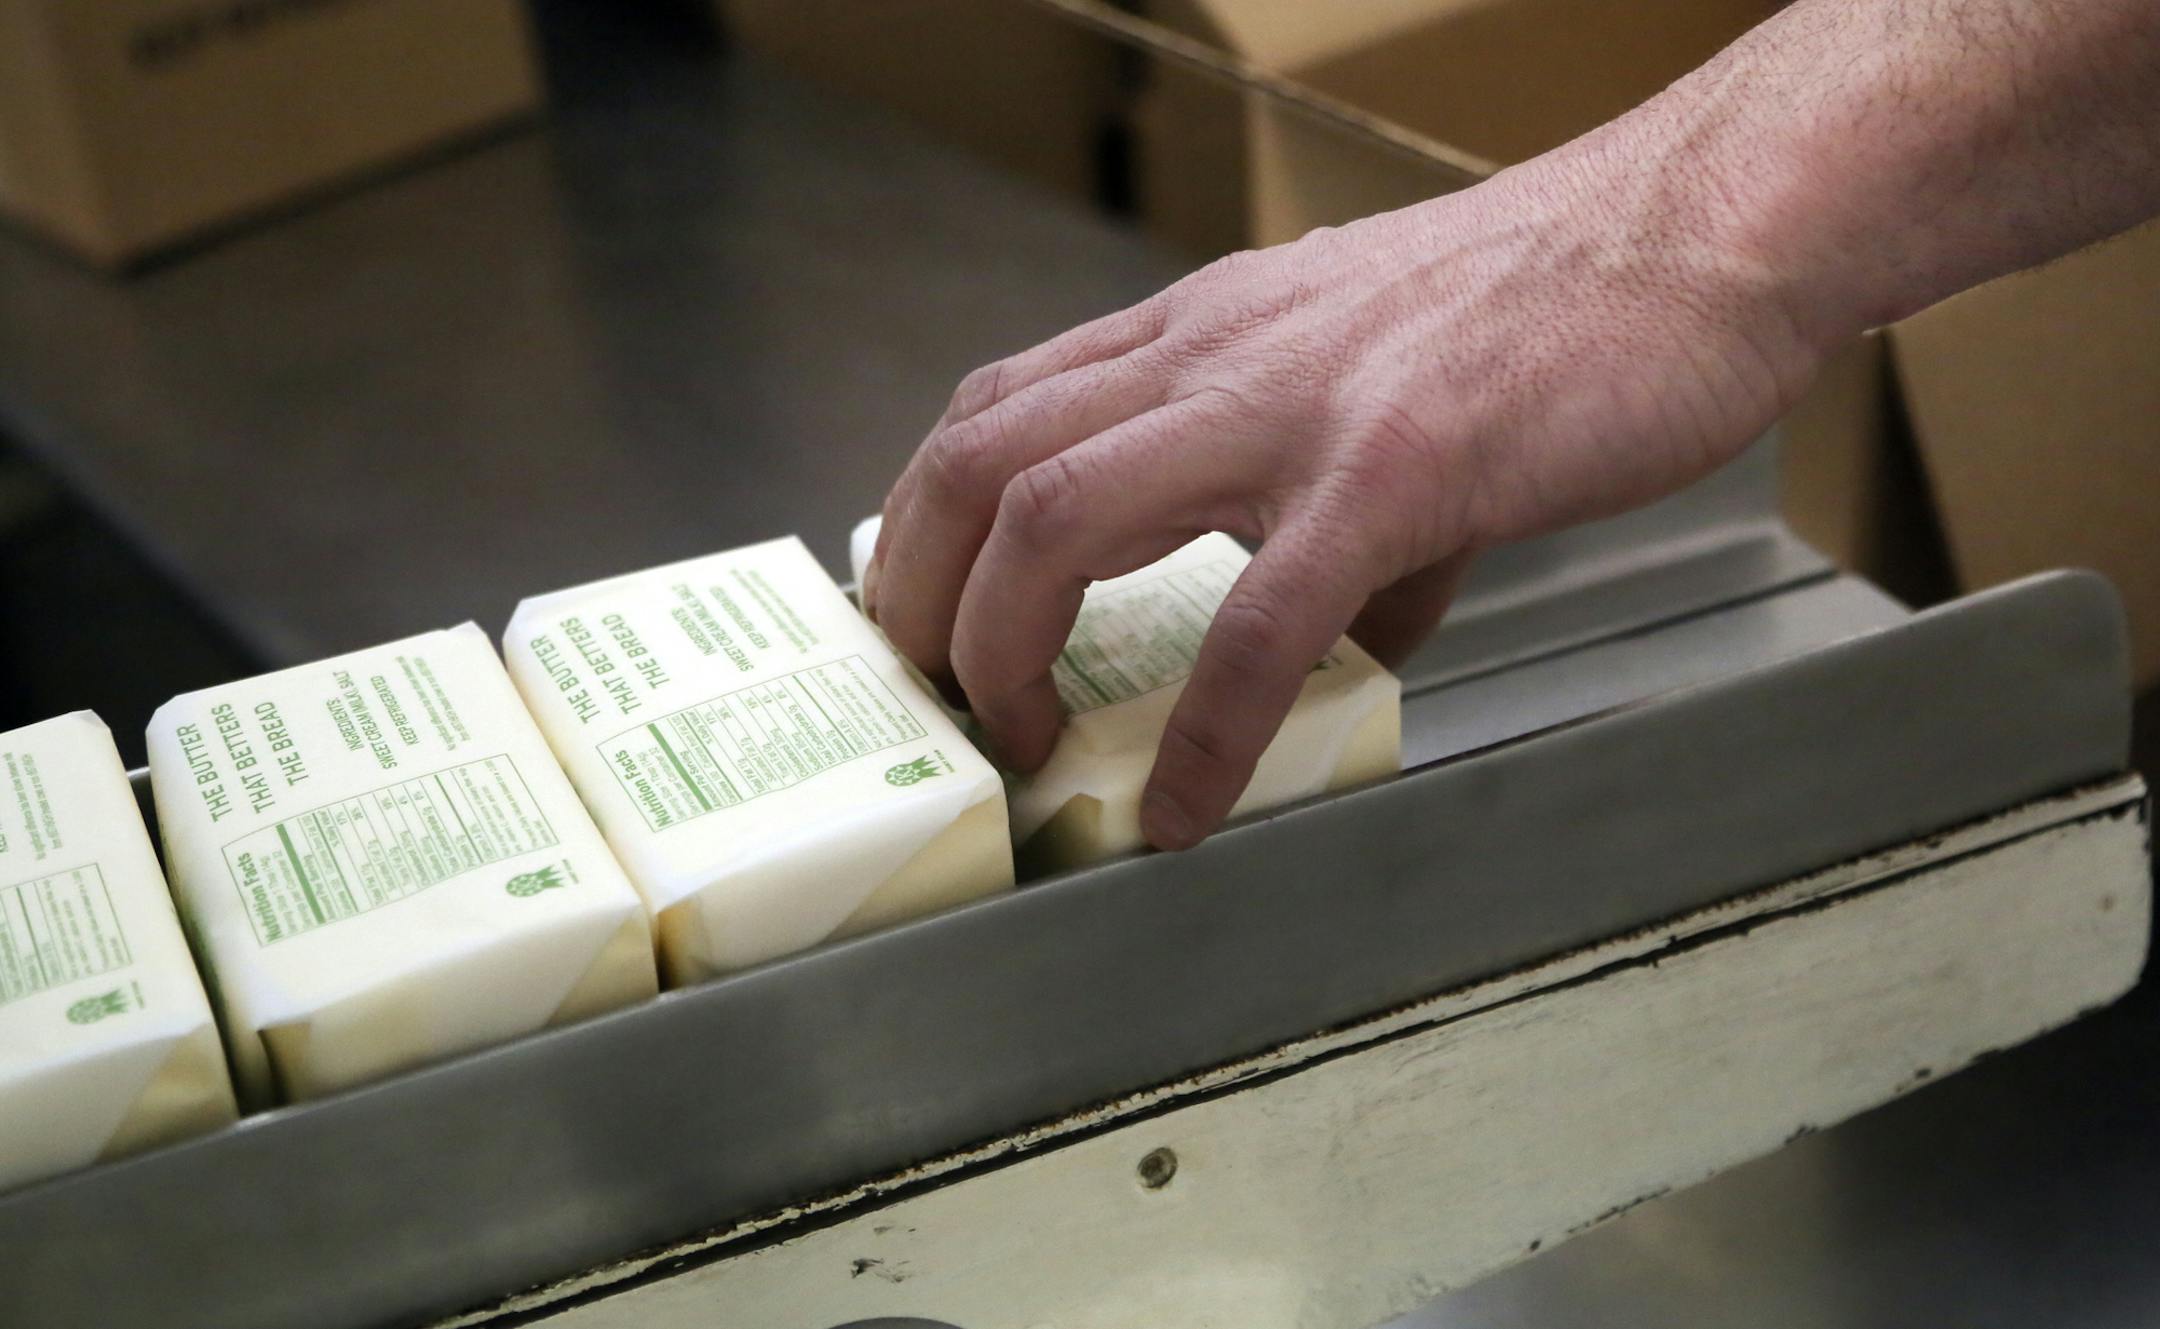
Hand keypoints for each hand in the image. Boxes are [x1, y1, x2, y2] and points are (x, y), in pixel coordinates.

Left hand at [865, 143, 1834, 850]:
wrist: (1693, 232)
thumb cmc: (1547, 302)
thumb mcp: (1385, 392)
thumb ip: (1333, 520)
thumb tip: (1339, 652)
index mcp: (1203, 334)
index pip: (996, 412)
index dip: (923, 528)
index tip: (922, 625)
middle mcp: (1214, 357)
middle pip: (981, 464)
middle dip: (922, 602)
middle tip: (938, 707)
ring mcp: (1295, 410)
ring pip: (1061, 515)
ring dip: (1006, 651)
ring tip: (1026, 750)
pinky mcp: (1395, 474)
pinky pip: (1259, 622)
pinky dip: (1204, 733)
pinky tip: (1186, 810)